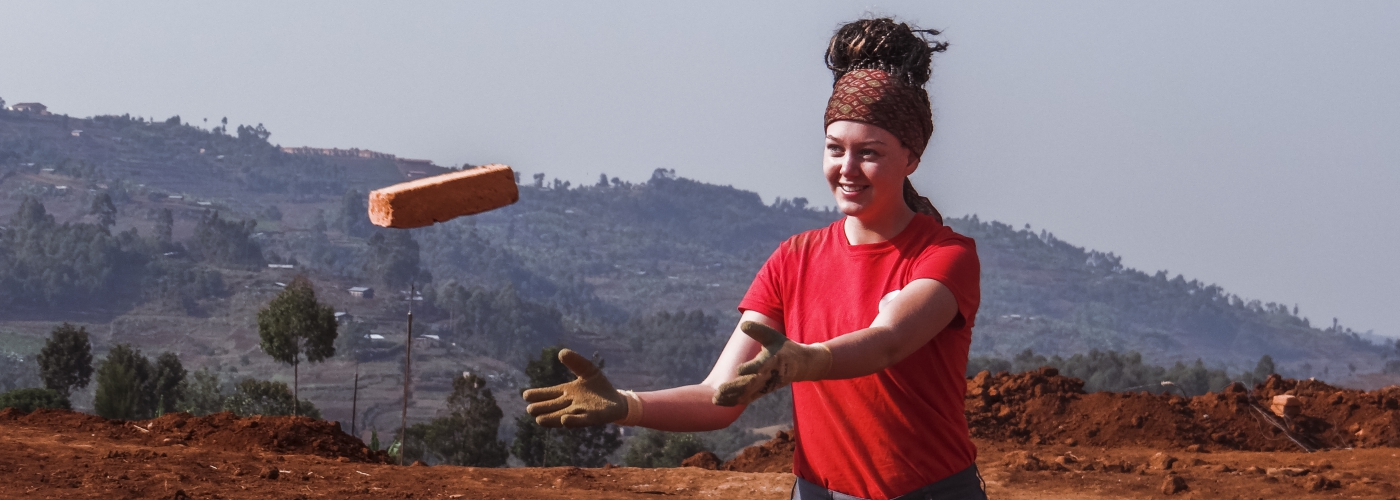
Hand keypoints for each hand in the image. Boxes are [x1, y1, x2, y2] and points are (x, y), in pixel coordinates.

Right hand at [522, 349, 633, 427]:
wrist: (617, 401)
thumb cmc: (599, 386)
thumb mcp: (588, 370)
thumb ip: (576, 362)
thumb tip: (561, 352)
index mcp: (566, 392)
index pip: (549, 393)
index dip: (538, 395)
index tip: (526, 395)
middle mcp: (570, 404)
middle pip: (552, 407)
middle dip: (541, 408)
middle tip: (530, 409)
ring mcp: (580, 412)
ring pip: (561, 416)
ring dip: (552, 418)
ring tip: (539, 419)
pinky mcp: (592, 418)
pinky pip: (581, 420)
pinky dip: (573, 420)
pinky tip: (564, 419)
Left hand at [713, 321, 832, 406]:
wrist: (800, 365)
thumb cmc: (784, 347)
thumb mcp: (773, 335)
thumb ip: (758, 330)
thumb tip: (743, 325)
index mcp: (772, 361)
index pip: (761, 366)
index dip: (751, 368)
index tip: (739, 369)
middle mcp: (768, 376)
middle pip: (751, 384)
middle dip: (735, 388)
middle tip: (719, 390)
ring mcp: (765, 386)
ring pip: (747, 394)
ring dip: (731, 397)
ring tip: (715, 399)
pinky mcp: (762, 391)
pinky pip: (747, 398)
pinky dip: (734, 401)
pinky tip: (720, 402)